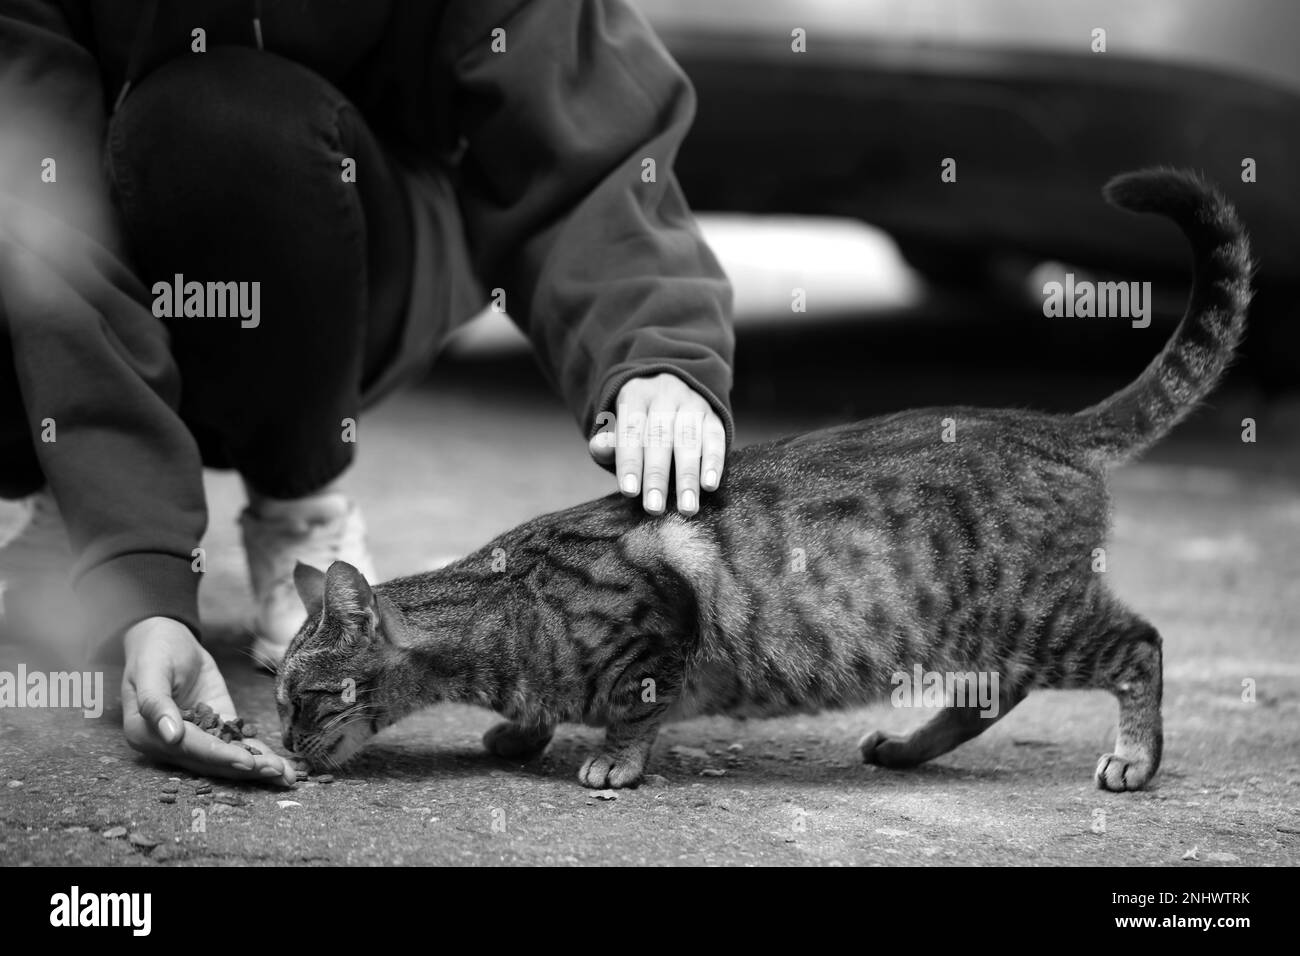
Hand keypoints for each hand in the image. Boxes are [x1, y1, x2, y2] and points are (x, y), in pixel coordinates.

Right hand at [121, 617, 294, 785]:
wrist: (167, 637)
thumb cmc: (154, 651)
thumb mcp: (150, 671)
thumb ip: (156, 703)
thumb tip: (171, 736)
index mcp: (147, 735)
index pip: (191, 749)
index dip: (220, 756)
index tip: (248, 762)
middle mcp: (170, 744)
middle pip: (211, 761)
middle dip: (246, 769)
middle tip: (277, 773)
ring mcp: (196, 737)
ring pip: (227, 758)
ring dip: (257, 768)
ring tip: (286, 776)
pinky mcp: (215, 726)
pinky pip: (236, 743)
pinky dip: (258, 754)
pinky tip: (280, 765)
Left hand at [588, 373, 726, 515]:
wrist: (672, 389)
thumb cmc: (640, 423)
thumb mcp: (619, 427)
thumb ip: (609, 442)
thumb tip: (598, 447)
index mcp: (636, 396)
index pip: (631, 431)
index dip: (630, 462)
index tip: (629, 492)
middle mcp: (665, 396)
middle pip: (660, 438)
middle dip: (657, 476)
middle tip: (654, 508)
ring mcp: (692, 404)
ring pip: (689, 440)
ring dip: (688, 476)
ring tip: (686, 508)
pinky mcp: (714, 416)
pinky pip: (715, 438)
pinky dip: (714, 462)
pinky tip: (710, 486)